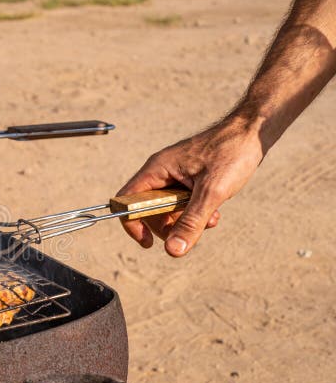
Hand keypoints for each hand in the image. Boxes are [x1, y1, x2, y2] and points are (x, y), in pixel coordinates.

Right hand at [117, 116, 264, 256]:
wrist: (254, 131)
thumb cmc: (232, 152)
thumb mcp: (211, 192)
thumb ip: (190, 222)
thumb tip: (173, 251)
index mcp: (157, 169)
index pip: (128, 200)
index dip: (132, 223)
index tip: (148, 242)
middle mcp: (161, 172)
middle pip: (147, 210)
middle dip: (167, 227)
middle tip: (187, 235)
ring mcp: (175, 175)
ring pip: (167, 209)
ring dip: (185, 221)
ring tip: (209, 221)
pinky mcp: (189, 179)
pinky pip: (182, 204)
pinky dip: (195, 213)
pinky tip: (214, 213)